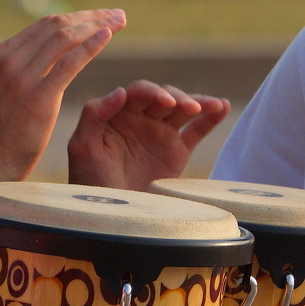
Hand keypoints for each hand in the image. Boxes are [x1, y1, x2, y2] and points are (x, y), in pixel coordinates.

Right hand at [0, 9, 125, 183]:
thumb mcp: (0, 90)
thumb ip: (17, 70)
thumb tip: (38, 57)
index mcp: (1, 55)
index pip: (44, 25)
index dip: (76, 17)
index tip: (99, 18)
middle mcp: (10, 60)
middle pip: (57, 25)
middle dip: (91, 16)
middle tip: (118, 15)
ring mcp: (23, 77)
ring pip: (65, 38)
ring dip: (97, 25)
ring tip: (120, 22)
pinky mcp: (39, 97)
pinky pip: (70, 63)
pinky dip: (91, 46)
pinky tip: (107, 37)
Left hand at [67, 80, 229, 190]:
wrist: (109, 214)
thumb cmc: (89, 181)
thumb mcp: (82, 148)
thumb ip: (93, 115)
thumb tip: (121, 91)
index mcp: (116, 114)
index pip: (138, 92)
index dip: (153, 92)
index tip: (165, 102)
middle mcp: (139, 119)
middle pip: (164, 96)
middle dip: (178, 98)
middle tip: (188, 108)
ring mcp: (159, 134)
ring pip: (183, 109)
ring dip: (199, 102)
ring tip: (214, 105)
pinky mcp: (176, 152)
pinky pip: (197, 130)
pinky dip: (211, 118)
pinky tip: (223, 107)